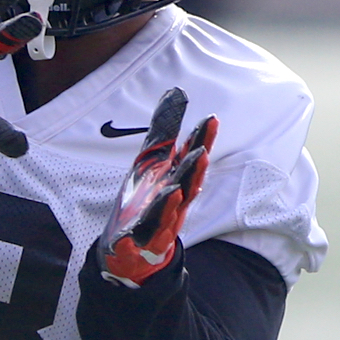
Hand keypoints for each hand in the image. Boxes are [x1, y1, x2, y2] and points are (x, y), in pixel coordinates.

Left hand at [96, 87, 216, 287]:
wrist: (132, 247)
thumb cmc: (148, 198)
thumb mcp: (153, 160)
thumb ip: (165, 129)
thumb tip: (177, 92)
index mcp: (176, 180)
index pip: (192, 158)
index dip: (202, 140)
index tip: (211, 120)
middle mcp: (172, 203)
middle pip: (186, 185)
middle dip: (193, 171)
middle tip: (201, 154)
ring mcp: (156, 226)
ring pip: (167, 215)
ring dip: (171, 203)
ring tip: (174, 190)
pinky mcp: (136, 246)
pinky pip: (134, 244)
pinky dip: (133, 242)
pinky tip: (127, 238)